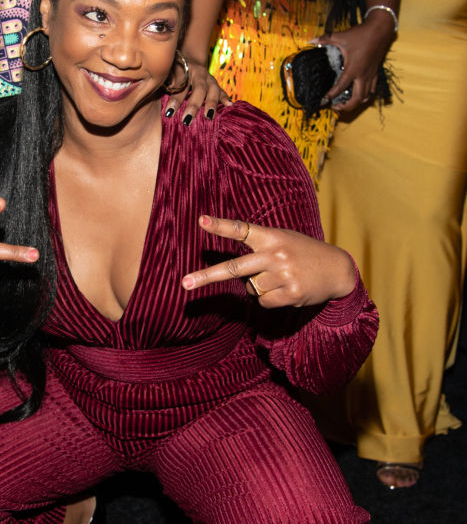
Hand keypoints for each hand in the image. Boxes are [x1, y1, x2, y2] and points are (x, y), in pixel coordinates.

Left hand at [164, 54, 230, 123]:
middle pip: (199, 89)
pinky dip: (226, 98)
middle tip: (187, 120)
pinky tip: (230, 105)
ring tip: (209, 116)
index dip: (175, 99)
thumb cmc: (174, 67)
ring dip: (212, 104)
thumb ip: (168, 77)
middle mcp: (201, 74)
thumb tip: (169, 85)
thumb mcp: (169, 68)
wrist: (188, 58)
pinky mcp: (215, 85)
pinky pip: (222, 92)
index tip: (169, 112)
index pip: (181, 85)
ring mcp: (210, 79)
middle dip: (194, 105)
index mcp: (187, 69)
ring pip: (213, 90)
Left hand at [181, 215, 356, 307]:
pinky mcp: (290, 293)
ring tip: (282, 278)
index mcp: (271, 237)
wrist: (337, 269)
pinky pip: (264, 302)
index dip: (221, 226)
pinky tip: (287, 290)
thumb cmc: (303, 253)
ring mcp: (283, 274)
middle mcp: (275, 254)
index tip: (201, 221)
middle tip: (185, 283)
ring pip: (252, 289)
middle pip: (234, 268)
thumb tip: (241, 280)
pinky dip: (271, 299)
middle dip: (207, 276)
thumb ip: (260, 252)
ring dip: (262, 287)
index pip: (242, 229)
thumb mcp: (283, 241)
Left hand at [315, 11, 395, 112]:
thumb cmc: (362, 34)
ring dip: (357, 102)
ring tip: (347, 102)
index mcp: (353, 68)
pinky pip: (372, 88)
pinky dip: (366, 94)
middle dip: (347, 107)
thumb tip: (312, 40)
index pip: (340, 87)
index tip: (323, 101)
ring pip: (367, 96)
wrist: (381, 28)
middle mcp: (363, 75)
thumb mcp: (341, 36)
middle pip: (357, 99)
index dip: (331, 95)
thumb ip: (325, 39)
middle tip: (336, 106)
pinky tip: (359, 93)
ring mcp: (371, 74)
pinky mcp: (376, 72)